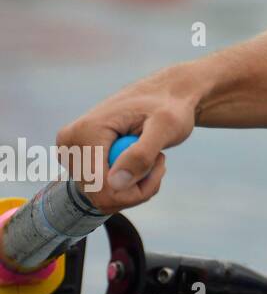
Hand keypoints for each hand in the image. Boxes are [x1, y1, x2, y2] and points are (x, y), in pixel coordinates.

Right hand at [54, 63, 204, 212]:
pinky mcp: (80, 163)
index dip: (135, 190)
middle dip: (137, 187)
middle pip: (101, 196)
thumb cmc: (168, 106)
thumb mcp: (167, 125)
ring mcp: (72, 156)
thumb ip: (142, 154)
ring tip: (151, 158)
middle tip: (159, 160)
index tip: (160, 163)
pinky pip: (104, 192)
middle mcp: (70, 145)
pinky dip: (128, 186)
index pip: (99, 187)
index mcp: (85, 132)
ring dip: (135, 187)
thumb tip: (115, 183)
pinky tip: (139, 163)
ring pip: (103, 197)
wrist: (163, 96)